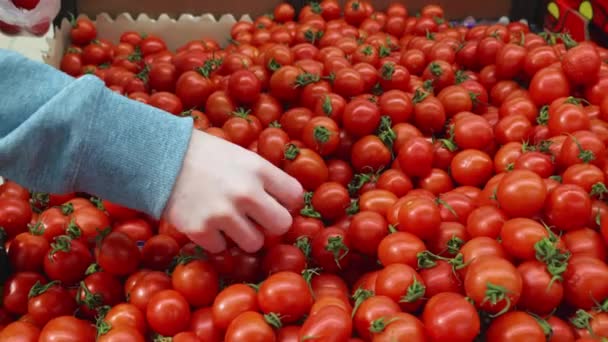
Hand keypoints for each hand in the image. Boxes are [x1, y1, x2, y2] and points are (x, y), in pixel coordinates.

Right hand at [163, 129, 303, 252]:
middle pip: (282, 225)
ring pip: (254, 243)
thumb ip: (263, 177)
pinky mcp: (201, 230)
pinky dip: (215, 240)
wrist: (159, 156)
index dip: (287, 202)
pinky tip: (206, 222)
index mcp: (258, 169)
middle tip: (256, 219)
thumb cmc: (205, 155)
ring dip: (243, 236)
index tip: (276, 202)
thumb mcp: (241, 156)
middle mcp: (245, 192)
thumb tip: (287, 203)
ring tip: (229, 221)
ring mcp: (223, 214)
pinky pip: (222, 249)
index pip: (295, 196)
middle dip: (271, 225)